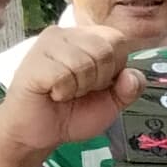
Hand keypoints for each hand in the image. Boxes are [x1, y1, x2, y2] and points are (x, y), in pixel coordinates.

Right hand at [0, 23, 139, 158]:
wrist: (39, 133)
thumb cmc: (73, 113)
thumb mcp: (112, 104)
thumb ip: (129, 89)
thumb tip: (132, 75)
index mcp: (90, 37)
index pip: (119, 40)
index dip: (114, 69)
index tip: (97, 84)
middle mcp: (69, 33)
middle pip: (105, 49)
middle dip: (98, 79)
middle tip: (77, 90)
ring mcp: (49, 43)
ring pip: (85, 62)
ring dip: (78, 87)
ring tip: (63, 91)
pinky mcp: (34, 58)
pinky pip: (63, 74)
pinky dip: (62, 91)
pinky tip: (51, 92)